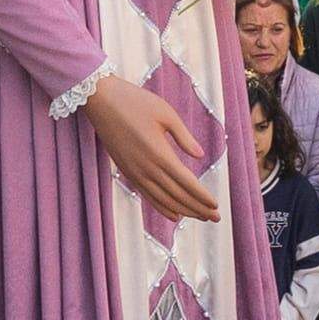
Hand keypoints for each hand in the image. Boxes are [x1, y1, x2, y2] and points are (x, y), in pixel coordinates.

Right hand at [85, 78, 220, 222]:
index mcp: (160, 154)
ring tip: (201, 217)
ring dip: (184, 211)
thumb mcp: (166, 113)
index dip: (202, 196)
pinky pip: (148, 196)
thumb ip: (184, 137)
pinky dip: (163, 208)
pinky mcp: (127, 172)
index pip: (187, 183)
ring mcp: (135, 173)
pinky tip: (175, 215)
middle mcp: (147, 169)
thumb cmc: (136, 102)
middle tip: (216, 218)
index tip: (216, 206)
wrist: (102, 101)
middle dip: (198, 208)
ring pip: (164, 200)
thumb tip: (200, 156)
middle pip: (178, 196)